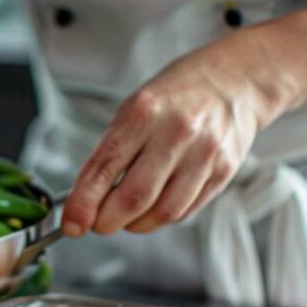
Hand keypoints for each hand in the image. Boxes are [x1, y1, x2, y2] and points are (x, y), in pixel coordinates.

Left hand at [62, 44, 283, 235]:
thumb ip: (110, 153)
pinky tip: (155, 206)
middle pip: (135, 198)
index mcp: (145, 112)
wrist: (234, 81)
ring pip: (163, 212)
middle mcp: (177, 132)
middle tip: (98, 223)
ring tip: (127, 216)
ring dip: (136, 224)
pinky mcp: (223, 172)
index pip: (105, 168)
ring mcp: (204, 154)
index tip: (71, 224)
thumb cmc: (176, 96)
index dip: (84, 203)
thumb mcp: (134, 109)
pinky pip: (185, 211)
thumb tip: (85, 201)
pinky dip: (162, 217)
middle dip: (108, 221)